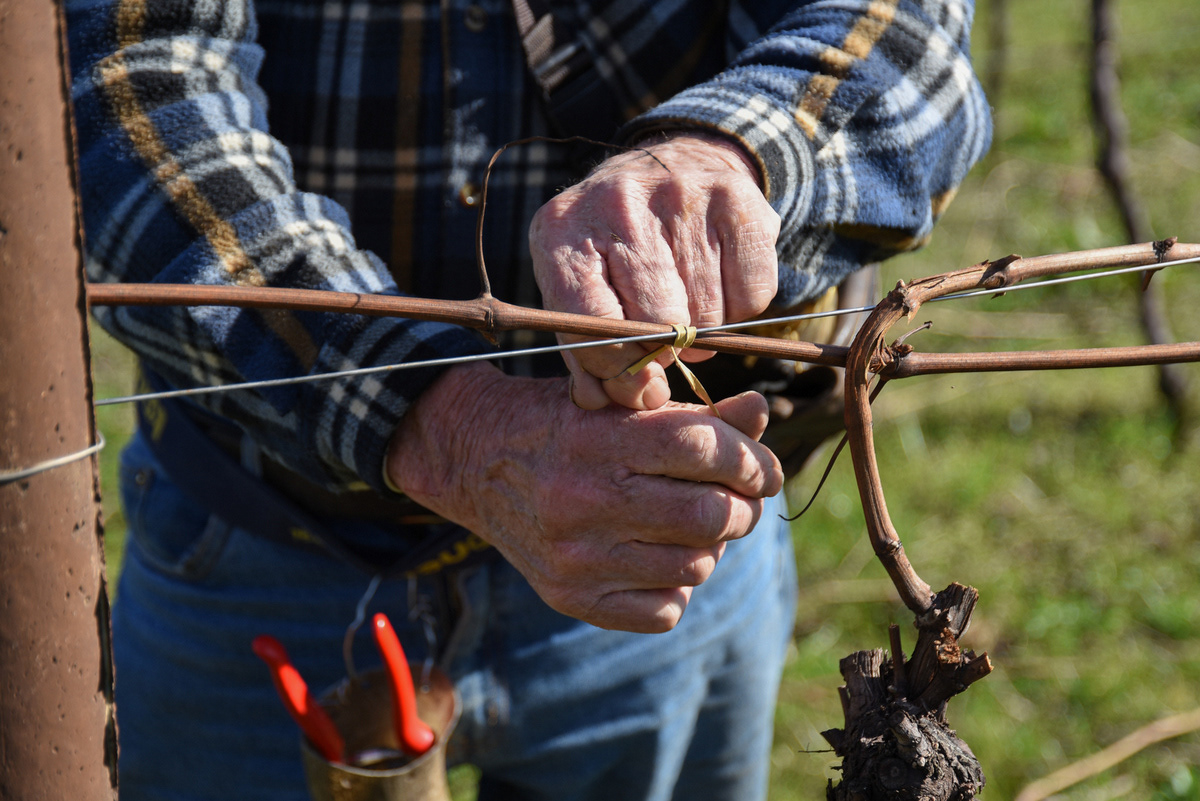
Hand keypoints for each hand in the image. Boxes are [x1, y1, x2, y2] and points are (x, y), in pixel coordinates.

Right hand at [385, 363, 783, 632]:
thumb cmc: (565, 423)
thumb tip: (759, 417)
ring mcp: (575, 558)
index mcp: (598, 438)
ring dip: (712, 545)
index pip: (704, 450)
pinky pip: (665, 610)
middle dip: (745, 506)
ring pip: (697, 566)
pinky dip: (677, 585)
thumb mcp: (622, 403)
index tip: (764, 468)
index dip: (752, 460)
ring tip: (692, 522)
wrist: (475, 460)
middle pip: (712, 516)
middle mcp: (582, 501)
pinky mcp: (570, 598)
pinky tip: (659, 555)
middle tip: (742, 497)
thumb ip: (695, 412)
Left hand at [530, 133, 779, 410]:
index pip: (589, 323)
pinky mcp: (737, 200)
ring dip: (703, 330)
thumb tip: (617, 400)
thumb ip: (588, 355)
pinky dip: (739, 309)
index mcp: (562, 232)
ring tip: (686, 301)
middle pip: (656, 323)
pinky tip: (717, 283)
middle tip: (665, 342)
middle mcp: (617, 203)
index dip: (617, 370)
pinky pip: (751, 298)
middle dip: (665, 350)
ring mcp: (680, 195)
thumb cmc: (616, 251)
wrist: (674, 166)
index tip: (637, 387)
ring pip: (707, 316)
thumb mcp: (581, 291)